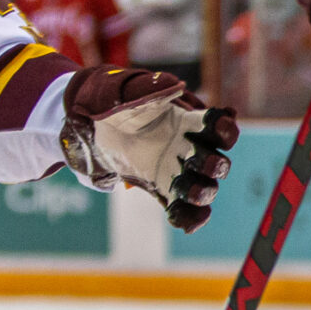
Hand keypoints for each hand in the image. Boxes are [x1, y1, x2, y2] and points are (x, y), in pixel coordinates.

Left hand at [58, 68, 235, 230]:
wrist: (85, 121)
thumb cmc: (109, 98)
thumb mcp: (127, 88)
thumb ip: (151, 87)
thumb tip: (175, 86)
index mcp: (186, 122)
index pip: (217, 127)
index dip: (225, 129)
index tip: (221, 126)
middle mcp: (187, 148)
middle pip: (217, 163)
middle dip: (214, 164)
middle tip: (197, 160)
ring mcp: (174, 170)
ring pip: (204, 188)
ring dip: (202, 192)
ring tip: (190, 193)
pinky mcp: (159, 187)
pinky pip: (181, 208)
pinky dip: (187, 218)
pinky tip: (183, 223)